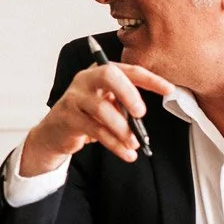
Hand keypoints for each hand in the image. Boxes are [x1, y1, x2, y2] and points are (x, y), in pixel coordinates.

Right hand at [17, 61, 173, 175]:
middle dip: (129, 94)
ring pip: (102, 109)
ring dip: (123, 129)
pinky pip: (96, 130)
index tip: (169, 89)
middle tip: (141, 114)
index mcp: (100, 71)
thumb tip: (144, 114)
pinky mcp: (69, 118)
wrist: (55, 132)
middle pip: (109, 76)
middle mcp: (85, 79)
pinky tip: (126, 153)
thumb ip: (125, 102)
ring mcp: (75, 97)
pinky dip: (114, 144)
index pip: (128, 70)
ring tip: (135, 143)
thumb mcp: (108, 103)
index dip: (150, 79)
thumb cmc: (87, 115)